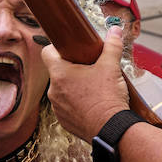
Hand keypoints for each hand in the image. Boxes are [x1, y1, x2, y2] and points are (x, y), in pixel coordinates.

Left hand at [41, 25, 130, 141]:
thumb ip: (112, 46)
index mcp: (60, 74)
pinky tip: (91, 104)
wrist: (112, 130)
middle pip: (58, 72)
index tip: (69, 49)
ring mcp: (57, 108)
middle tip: (89, 68)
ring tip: (93, 88)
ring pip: (62, 90)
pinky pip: (66, 107)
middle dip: (72, 69)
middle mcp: (53, 91)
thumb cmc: (108, 98)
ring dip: (73, 87)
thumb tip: (115, 30)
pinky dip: (76, 104)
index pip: (47, 52)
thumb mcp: (111, 67)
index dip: (57, 48)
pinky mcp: (64, 121)